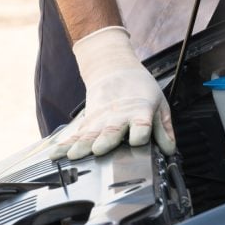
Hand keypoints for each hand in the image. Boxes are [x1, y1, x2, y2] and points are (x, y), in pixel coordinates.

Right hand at [50, 26, 175, 159]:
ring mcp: (101, 118)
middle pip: (112, 129)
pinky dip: (65, 144)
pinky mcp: (87, 121)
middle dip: (105, 139)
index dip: (140, 133)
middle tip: (98, 149)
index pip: (142, 125)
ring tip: (73, 156)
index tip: (137, 141)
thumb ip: (164, 129)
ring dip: (82, 145)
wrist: (115, 69)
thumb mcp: (159, 105)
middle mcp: (119, 116)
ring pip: (91, 133)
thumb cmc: (141, 90)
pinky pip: (76, 135)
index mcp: (141, 111)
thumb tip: (170, 150)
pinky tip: (55, 154)